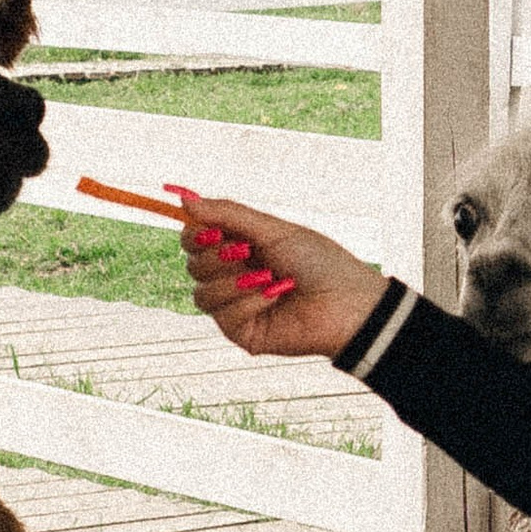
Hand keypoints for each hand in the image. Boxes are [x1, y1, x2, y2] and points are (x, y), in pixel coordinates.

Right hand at [170, 187, 387, 360]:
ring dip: (234, 281)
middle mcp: (232, 276)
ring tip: (268, 276)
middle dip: (216, 256)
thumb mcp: (273, 230)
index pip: (194, 240)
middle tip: (246, 251)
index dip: (194, 234)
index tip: (211, 230)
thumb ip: (228, 214)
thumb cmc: (318, 262)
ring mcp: (235, 306)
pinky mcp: (242, 332)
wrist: (346, 302)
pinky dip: (249, 301)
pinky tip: (275, 296)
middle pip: (192, 265)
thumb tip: (184, 199)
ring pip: (202, 293)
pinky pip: (223, 316)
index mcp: (238, 247)